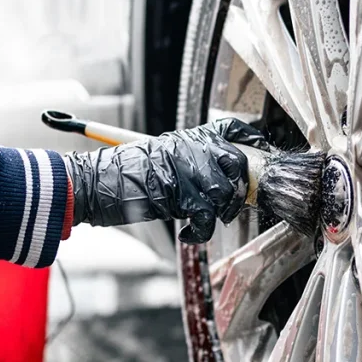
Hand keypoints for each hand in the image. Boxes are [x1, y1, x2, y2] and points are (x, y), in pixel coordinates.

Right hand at [64, 119, 270, 242]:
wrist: (99, 183)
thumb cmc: (127, 174)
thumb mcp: (164, 156)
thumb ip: (192, 160)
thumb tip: (219, 175)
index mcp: (191, 136)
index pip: (231, 129)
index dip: (252, 139)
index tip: (261, 149)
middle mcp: (194, 148)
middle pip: (237, 164)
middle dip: (237, 189)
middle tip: (227, 206)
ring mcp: (190, 169)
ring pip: (224, 194)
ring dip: (217, 214)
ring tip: (200, 222)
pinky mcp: (183, 194)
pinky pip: (207, 218)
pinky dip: (200, 232)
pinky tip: (188, 233)